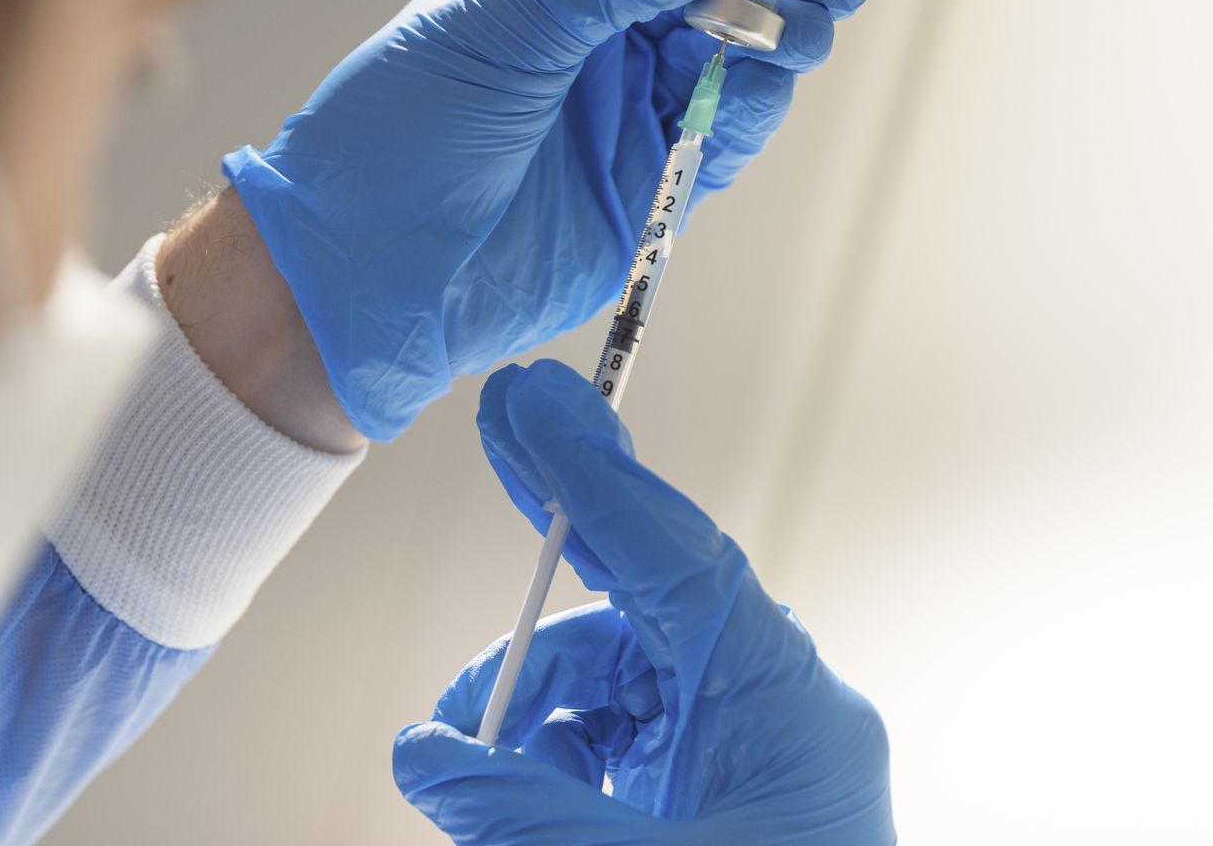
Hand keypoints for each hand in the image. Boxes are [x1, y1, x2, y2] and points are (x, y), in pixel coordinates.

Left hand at [224, 0, 887, 439]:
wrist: (369, 271)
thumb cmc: (398, 130)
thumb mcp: (512, 19)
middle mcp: (596, 19)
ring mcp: (625, 96)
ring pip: (740, 45)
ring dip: (780, 31)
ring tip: (793, 30)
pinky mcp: (649, 172)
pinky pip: (726, 125)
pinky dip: (752, 104)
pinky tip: (753, 87)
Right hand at [392, 360, 892, 843]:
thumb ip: (524, 809)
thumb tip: (426, 752)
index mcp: (786, 709)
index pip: (678, 559)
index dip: (595, 477)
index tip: (531, 406)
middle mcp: (769, 711)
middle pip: (643, 598)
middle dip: (559, 545)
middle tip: (500, 436)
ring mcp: (742, 752)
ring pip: (611, 679)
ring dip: (527, 709)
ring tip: (464, 774)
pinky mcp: (713, 792)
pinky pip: (615, 737)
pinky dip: (553, 758)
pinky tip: (517, 806)